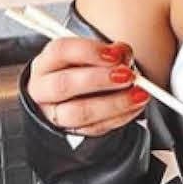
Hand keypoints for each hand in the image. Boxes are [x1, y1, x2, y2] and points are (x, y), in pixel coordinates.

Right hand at [26, 37, 149, 135]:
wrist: (77, 95)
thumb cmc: (87, 68)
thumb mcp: (97, 54)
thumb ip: (112, 52)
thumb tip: (123, 54)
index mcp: (48, 61)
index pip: (61, 51)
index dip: (90, 52)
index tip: (117, 55)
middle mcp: (44, 88)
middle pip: (65, 84)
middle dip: (100, 80)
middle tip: (129, 76)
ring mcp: (54, 113)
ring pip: (78, 113)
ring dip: (113, 104)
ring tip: (139, 94)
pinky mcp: (71, 131)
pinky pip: (94, 128)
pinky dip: (120, 117)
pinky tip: (135, 107)